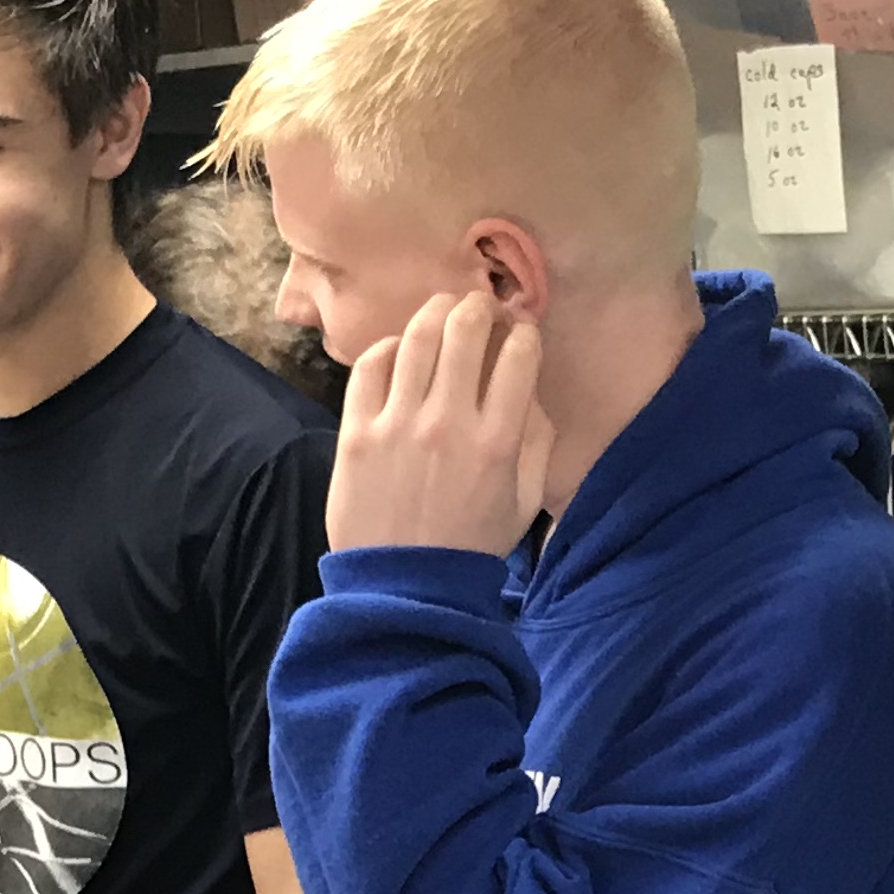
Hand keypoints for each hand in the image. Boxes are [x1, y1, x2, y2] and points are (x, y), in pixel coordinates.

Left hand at [329, 287, 546, 555]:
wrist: (405, 587)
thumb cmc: (472, 544)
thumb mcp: (526, 501)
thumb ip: (537, 442)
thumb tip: (531, 389)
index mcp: (497, 442)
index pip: (519, 354)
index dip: (524, 330)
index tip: (520, 331)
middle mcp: (448, 423)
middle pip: (466, 329)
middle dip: (480, 305)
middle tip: (481, 307)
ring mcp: (397, 424)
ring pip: (417, 336)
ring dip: (436, 311)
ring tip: (443, 312)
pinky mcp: (356, 432)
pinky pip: (371, 366)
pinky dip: (389, 348)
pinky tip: (400, 352)